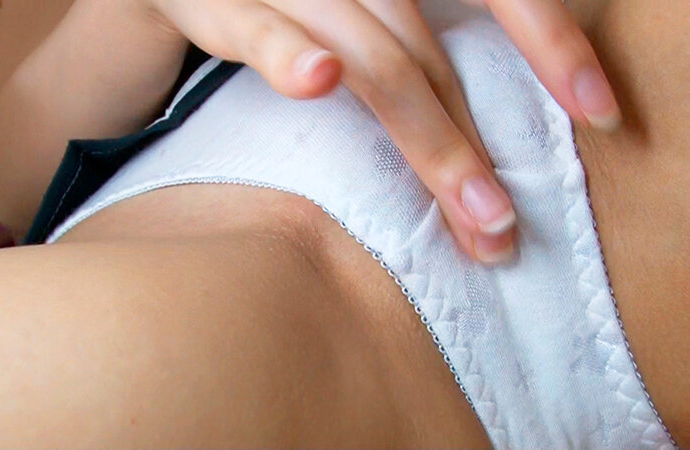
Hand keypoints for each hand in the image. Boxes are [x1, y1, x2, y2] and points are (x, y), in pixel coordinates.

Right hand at [148, 0, 619, 262]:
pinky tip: (319, 80)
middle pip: (423, 43)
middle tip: (500, 226)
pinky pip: (249, 25)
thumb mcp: (342, 29)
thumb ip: (397, 54)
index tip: (595, 109)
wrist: (154, 1)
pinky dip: (283, 51)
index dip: (547, 36)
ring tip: (467, 207)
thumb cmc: (261, 25)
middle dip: (467, 139)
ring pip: (364, 50)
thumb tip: (470, 128)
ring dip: (421, 133)